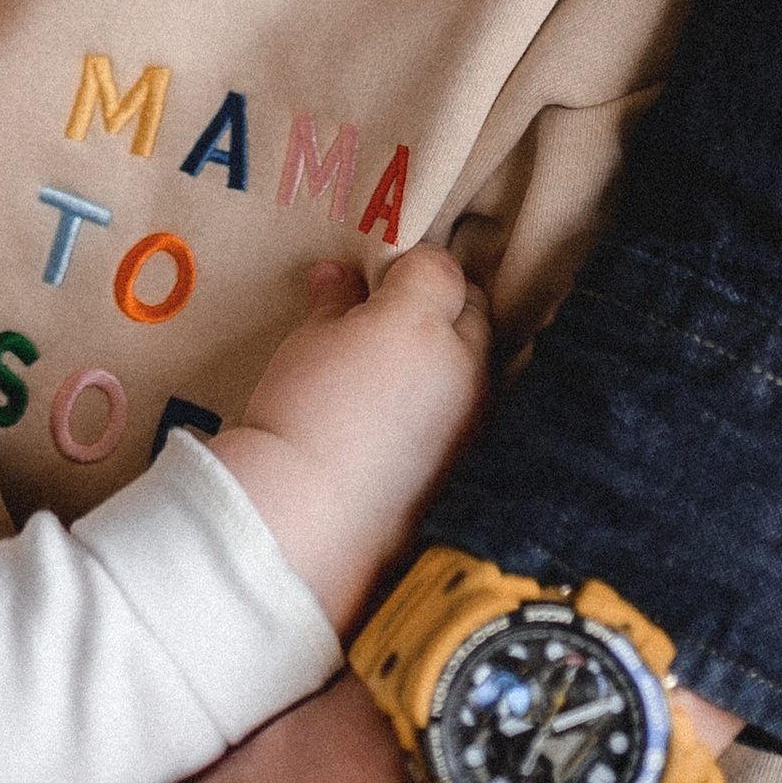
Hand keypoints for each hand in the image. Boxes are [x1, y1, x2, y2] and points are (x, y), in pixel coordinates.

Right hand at [209, 249, 490, 629]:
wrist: (312, 516)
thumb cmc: (301, 415)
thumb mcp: (307, 343)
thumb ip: (334, 304)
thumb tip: (340, 278)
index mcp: (420, 320)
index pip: (436, 266)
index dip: (407, 268)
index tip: (377, 280)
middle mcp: (462, 361)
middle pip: (471, 305)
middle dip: (440, 300)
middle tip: (392, 312)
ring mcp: (474, 412)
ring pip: (480, 356)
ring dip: (451, 349)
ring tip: (401, 363)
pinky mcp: (471, 457)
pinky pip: (473, 404)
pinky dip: (451, 396)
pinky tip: (412, 410)